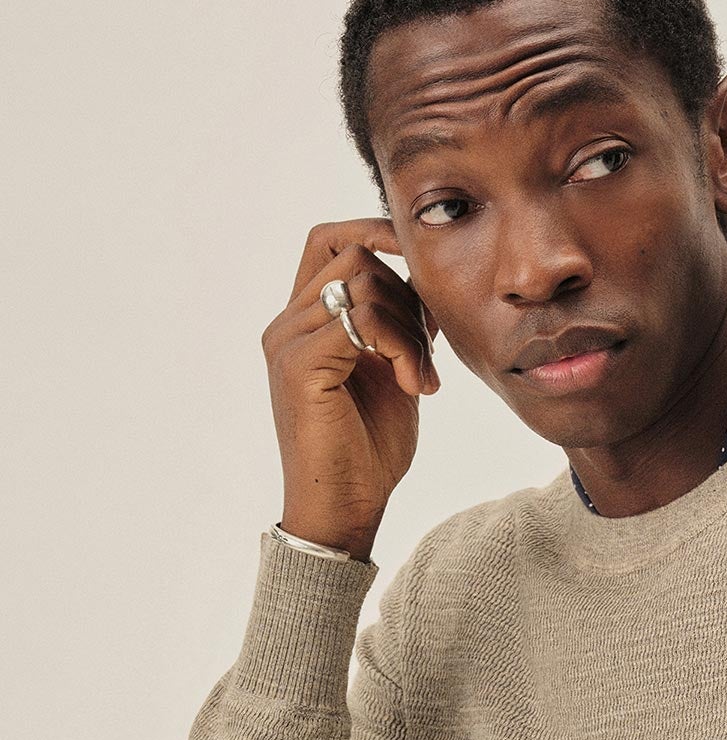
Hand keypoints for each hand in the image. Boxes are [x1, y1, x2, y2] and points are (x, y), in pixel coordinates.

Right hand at [262, 218, 439, 556]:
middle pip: (353, 255)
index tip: (419, 256)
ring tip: (422, 380)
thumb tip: (425, 286)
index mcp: (304, 322)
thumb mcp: (392, 374)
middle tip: (427, 356)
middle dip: (408, 297)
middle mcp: (287, 324)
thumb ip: (397, 328)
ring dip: (410, 329)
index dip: (373, 232)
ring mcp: (288, 342)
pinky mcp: (300, 365)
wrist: (345, 507)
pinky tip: (413, 385)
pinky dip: (400, 345)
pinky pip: (361, 319)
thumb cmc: (368, 450)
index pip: (328, 241)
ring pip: (363, 284)